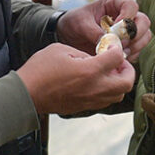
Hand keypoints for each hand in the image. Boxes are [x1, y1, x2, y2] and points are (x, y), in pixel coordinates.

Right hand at [17, 43, 134, 114]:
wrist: (26, 94)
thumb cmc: (40, 69)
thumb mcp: (62, 49)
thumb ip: (84, 52)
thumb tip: (97, 57)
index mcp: (90, 71)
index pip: (118, 58)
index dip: (117, 49)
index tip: (111, 46)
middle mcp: (95, 88)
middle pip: (127, 82)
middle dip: (127, 69)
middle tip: (118, 62)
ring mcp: (91, 100)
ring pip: (119, 94)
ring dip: (119, 82)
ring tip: (109, 72)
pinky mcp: (85, 107)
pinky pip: (106, 101)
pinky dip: (109, 91)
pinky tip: (98, 81)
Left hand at [56, 0, 150, 61]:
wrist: (69, 36)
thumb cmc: (74, 23)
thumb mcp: (80, 24)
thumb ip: (93, 31)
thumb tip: (108, 41)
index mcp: (114, 4)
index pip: (131, 5)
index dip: (127, 17)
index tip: (115, 29)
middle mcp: (125, 16)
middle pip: (143, 21)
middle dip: (135, 34)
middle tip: (121, 44)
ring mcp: (128, 31)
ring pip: (145, 36)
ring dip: (135, 46)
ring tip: (119, 53)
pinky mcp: (127, 45)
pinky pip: (138, 50)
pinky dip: (131, 56)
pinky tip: (118, 60)